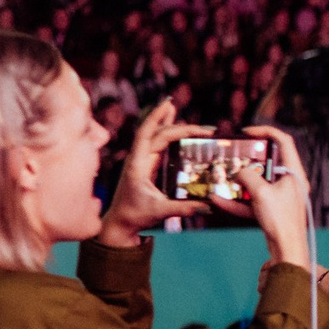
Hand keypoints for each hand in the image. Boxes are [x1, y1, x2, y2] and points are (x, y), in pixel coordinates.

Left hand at [97, 99, 207, 246]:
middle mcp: (137, 158)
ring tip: (172, 105)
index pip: (151, 135)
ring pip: (153, 134)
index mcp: (138, 164)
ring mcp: (140, 160)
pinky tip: (170, 124)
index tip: (181, 114)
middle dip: (176, 124)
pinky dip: (163, 131)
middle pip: (156, 132)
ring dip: (163, 121)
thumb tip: (209, 206)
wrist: (119, 223)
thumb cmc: (135, 216)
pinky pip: (155, 143)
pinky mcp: (144, 165)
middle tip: (203, 128)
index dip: (165, 122)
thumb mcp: (161, 211)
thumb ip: (185, 208)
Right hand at [209, 125, 311, 270]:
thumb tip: (238, 172)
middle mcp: (290, 183)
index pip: (284, 142)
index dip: (266, 132)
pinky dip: (238, 201)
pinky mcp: (272, 210)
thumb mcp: (261, 192)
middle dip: (247, 160)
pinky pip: (253, 201)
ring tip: (221, 178)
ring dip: (239, 183)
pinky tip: (218, 200)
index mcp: (294, 173)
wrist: (286, 251)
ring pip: (257, 184)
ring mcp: (281, 197)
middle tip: (233, 156)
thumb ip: (247, 177)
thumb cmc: (281, 220)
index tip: (248, 132)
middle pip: (268, 163)